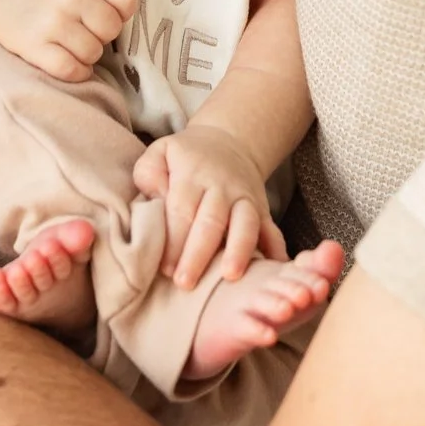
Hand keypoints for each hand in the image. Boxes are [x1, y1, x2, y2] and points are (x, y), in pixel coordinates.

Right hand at [0, 0, 143, 83]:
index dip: (122, 10)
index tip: (105, 10)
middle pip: (111, 29)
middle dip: (103, 34)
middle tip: (86, 28)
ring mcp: (51, 21)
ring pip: (93, 53)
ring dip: (87, 54)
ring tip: (73, 43)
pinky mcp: (34, 46)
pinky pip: (70, 69)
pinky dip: (74, 71)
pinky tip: (67, 60)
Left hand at [132, 124, 287, 286]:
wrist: (229, 142)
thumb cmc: (185, 157)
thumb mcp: (160, 153)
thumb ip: (150, 174)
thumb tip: (154, 201)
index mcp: (192, 175)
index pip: (181, 211)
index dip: (173, 240)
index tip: (164, 268)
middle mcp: (222, 187)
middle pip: (211, 222)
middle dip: (198, 255)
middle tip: (184, 283)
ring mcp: (246, 198)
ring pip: (246, 225)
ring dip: (239, 251)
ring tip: (231, 276)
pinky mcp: (263, 209)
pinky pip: (272, 230)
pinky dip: (275, 250)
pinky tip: (274, 270)